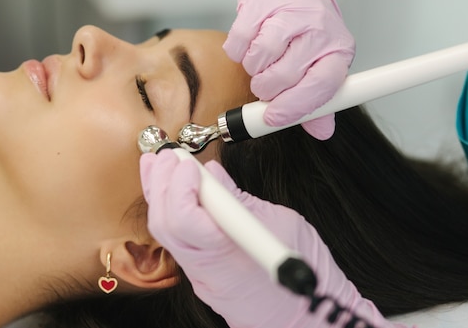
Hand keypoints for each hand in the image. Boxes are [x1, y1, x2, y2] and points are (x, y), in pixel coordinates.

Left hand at [140, 150, 400, 327]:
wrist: (308, 316)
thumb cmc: (307, 274)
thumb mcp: (283, 224)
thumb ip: (242, 200)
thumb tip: (214, 174)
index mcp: (228, 257)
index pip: (185, 222)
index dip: (181, 187)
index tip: (188, 163)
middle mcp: (205, 271)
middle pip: (165, 225)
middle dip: (162, 184)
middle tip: (169, 155)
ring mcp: (199, 275)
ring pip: (164, 233)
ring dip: (159, 194)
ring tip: (159, 163)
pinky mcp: (200, 272)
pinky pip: (174, 239)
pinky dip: (168, 209)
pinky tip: (167, 188)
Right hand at [225, 0, 354, 139]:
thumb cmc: (303, 25)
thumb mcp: (319, 61)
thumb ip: (318, 99)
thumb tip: (321, 131)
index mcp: (337, 50)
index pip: (321, 87)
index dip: (294, 107)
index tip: (273, 118)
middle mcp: (317, 31)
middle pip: (282, 80)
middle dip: (266, 88)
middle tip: (267, 80)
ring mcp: (287, 15)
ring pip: (257, 64)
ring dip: (253, 68)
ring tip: (263, 55)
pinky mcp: (258, 6)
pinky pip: (238, 47)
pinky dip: (238, 51)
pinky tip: (250, 40)